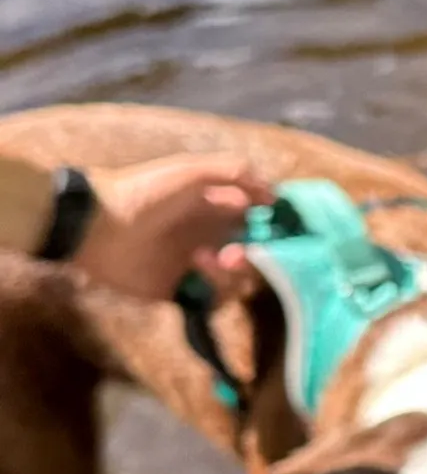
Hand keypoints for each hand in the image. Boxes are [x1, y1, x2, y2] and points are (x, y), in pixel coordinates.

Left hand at [73, 156, 273, 300]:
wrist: (98, 227)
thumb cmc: (144, 192)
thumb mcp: (191, 171)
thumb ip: (235, 173)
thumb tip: (276, 196)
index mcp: (215, 208)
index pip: (258, 222)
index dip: (274, 230)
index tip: (281, 235)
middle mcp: (211, 238)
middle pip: (255, 258)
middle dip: (254, 258)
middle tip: (235, 254)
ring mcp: (199, 268)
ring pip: (239, 282)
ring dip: (230, 273)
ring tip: (203, 260)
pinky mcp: (184, 294)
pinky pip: (216, 302)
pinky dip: (214, 291)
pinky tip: (194, 274)